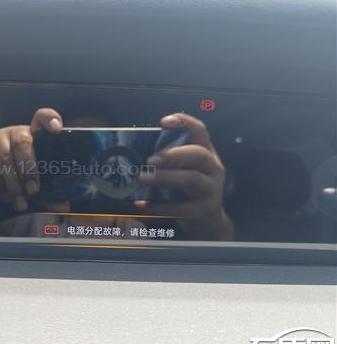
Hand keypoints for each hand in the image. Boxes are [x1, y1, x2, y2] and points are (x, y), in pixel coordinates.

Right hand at [0, 108, 62, 214]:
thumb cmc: (15, 179)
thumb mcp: (32, 185)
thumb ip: (47, 194)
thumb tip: (64, 206)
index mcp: (33, 135)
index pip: (42, 118)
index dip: (50, 120)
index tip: (56, 130)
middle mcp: (15, 132)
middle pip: (23, 142)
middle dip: (29, 169)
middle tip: (33, 191)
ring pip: (6, 159)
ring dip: (13, 184)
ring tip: (20, 203)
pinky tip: (2, 194)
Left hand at [135, 113, 233, 238]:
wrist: (207, 221)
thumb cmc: (187, 190)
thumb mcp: (184, 170)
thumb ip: (168, 160)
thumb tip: (131, 153)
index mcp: (206, 153)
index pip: (200, 131)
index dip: (184, 122)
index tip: (163, 122)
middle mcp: (213, 169)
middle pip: (197, 154)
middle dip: (172, 155)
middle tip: (149, 160)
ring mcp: (211, 190)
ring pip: (190, 179)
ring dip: (163, 178)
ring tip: (141, 178)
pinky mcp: (204, 211)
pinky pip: (180, 208)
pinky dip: (158, 206)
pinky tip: (140, 203)